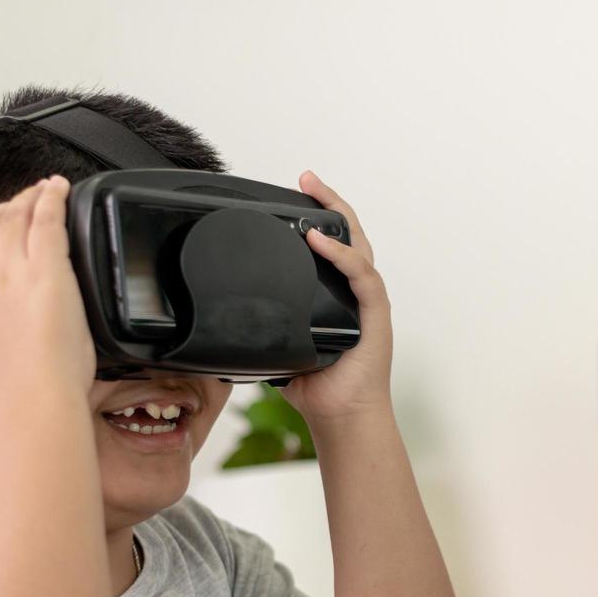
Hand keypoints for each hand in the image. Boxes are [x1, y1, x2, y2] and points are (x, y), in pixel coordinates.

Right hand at [0, 176, 94, 410]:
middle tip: (27, 200)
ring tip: (45, 191)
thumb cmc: (15, 392)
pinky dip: (52, 198)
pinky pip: (47, 219)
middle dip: (8, 208)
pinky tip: (60, 188)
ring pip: (17, 218)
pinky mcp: (47, 269)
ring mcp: (14, 271)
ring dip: (30, 199)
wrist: (33, 398)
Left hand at [279, 171, 392, 422]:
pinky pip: (362, 276)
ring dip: (338, 217)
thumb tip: (222, 322)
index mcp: (340, 297)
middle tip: (307, 178)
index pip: (333, 247)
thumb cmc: (318, 388)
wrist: (341, 418)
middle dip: (330, 202)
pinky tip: (320, 241)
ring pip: (359, 245)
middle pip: (350, 234)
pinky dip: (342, 255)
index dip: (319, 218)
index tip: (297, 194)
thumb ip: (262, 329)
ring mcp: (369, 302)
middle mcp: (358, 293)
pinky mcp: (375, 315)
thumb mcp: (280, 349)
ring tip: (315, 194)